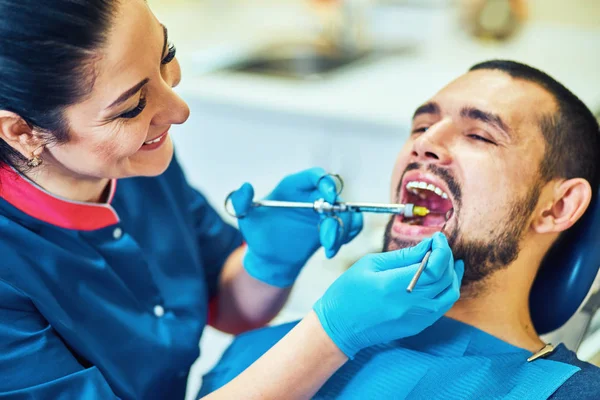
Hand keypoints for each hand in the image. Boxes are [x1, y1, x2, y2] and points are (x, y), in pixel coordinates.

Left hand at [230, 168, 362, 287]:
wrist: (270, 257)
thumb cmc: (258, 234)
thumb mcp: (245, 218)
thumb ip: (241, 202)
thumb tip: (245, 187)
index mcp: (294, 187)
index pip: (315, 175)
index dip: (325, 182)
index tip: (328, 195)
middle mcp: (313, 196)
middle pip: (336, 196)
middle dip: (336, 216)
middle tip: (327, 239)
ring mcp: (325, 212)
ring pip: (347, 213)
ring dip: (343, 230)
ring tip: (329, 249)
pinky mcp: (333, 227)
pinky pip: (351, 226)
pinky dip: (348, 236)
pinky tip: (332, 249)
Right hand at [313, 232, 463, 357]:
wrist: (339, 327)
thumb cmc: (348, 292)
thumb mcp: (370, 265)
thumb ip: (402, 256)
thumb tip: (427, 246)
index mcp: (395, 285)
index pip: (434, 266)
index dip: (441, 249)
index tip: (437, 238)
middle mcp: (410, 304)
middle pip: (444, 278)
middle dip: (446, 257)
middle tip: (438, 245)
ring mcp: (416, 318)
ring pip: (449, 294)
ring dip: (452, 275)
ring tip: (446, 260)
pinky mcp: (417, 326)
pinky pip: (442, 307)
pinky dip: (446, 290)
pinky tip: (441, 279)